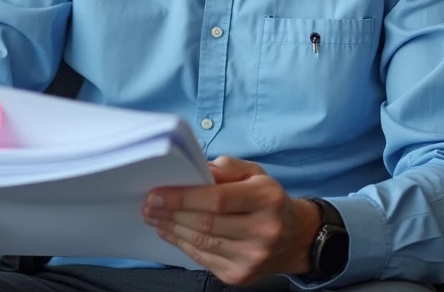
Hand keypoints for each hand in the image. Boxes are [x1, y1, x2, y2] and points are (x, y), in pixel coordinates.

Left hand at [142, 156, 321, 285]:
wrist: (295, 239)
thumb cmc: (268, 201)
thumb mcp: (255, 174)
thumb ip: (226, 168)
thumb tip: (196, 171)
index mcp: (267, 199)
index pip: (218, 199)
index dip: (183, 197)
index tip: (157, 193)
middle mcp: (263, 231)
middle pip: (206, 223)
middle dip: (171, 213)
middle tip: (148, 205)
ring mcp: (252, 258)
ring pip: (201, 243)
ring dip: (171, 229)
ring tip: (154, 217)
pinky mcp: (240, 276)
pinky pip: (202, 258)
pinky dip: (181, 244)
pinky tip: (169, 231)